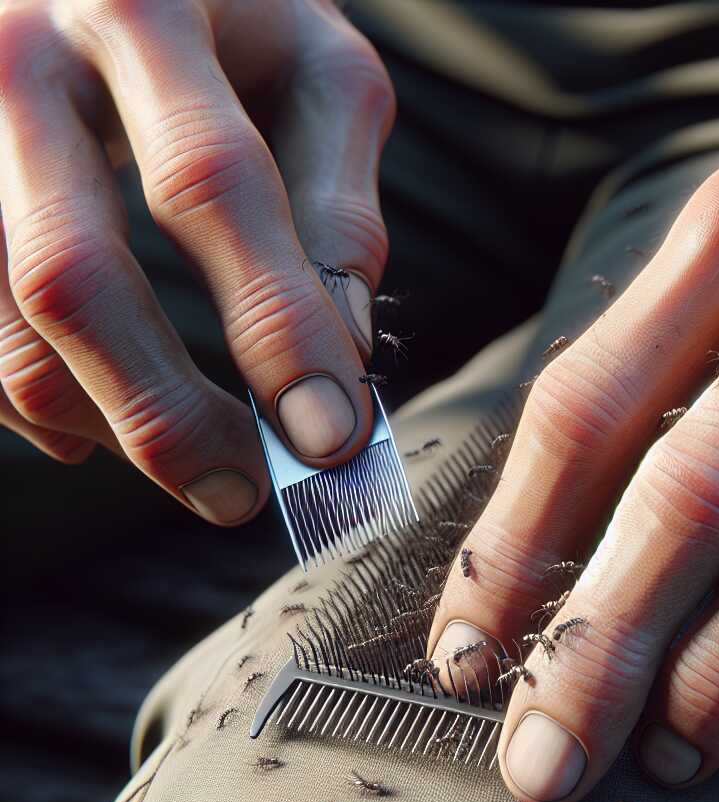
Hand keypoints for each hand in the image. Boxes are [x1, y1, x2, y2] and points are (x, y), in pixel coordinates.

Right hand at [0, 0, 393, 523]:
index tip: (329, 438)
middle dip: (167, 415)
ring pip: (7, 324)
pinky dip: (40, 406)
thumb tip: (346, 353)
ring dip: (110, 426)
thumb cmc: (238, 24)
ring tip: (202, 470)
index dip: (274, 324)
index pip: (208, 184)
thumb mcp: (318, 72)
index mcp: (141, 6)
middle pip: (73, 274)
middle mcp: (16, 56)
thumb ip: (340, 201)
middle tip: (245, 496)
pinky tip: (105, 423)